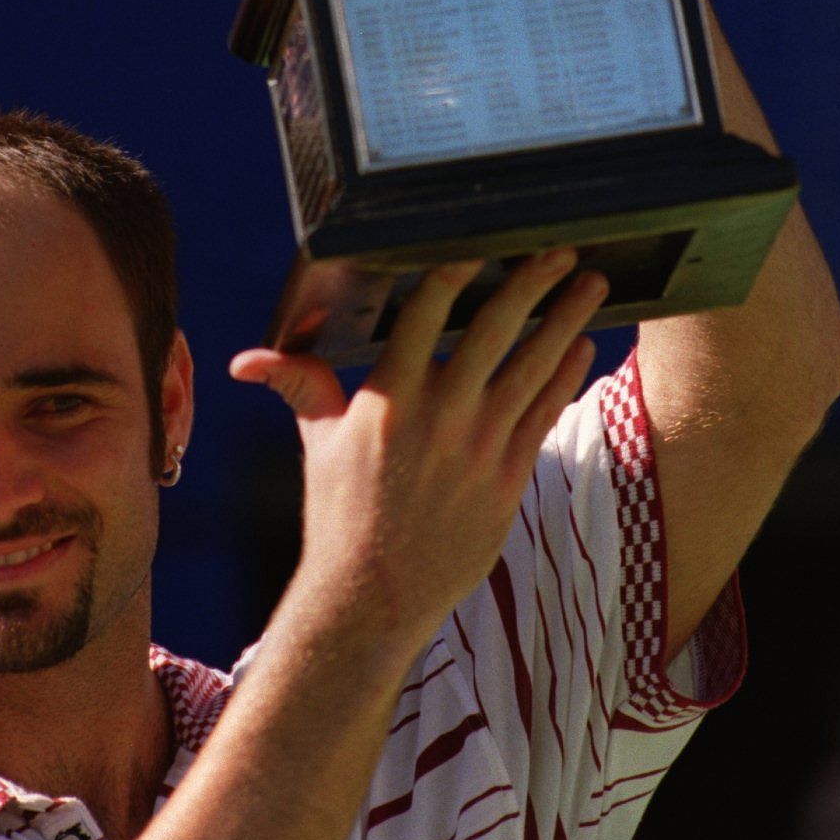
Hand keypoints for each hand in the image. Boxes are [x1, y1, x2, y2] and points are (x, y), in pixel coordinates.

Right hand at [231, 253, 606, 658]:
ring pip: (532, 367)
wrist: (374, 594)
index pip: (424, 316)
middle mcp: (438, 415)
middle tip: (560, 249)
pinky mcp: (506, 478)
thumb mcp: (319, 443)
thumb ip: (300, 386)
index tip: (481, 245)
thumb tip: (246, 360)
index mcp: (390, 397)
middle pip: (493, 331)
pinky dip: (565, 376)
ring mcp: (478, 446)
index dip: (454, 275)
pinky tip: (582, 345)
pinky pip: (543, 413)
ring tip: (593, 283)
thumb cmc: (340, 514)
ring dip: (565, 320)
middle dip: (530, 285)